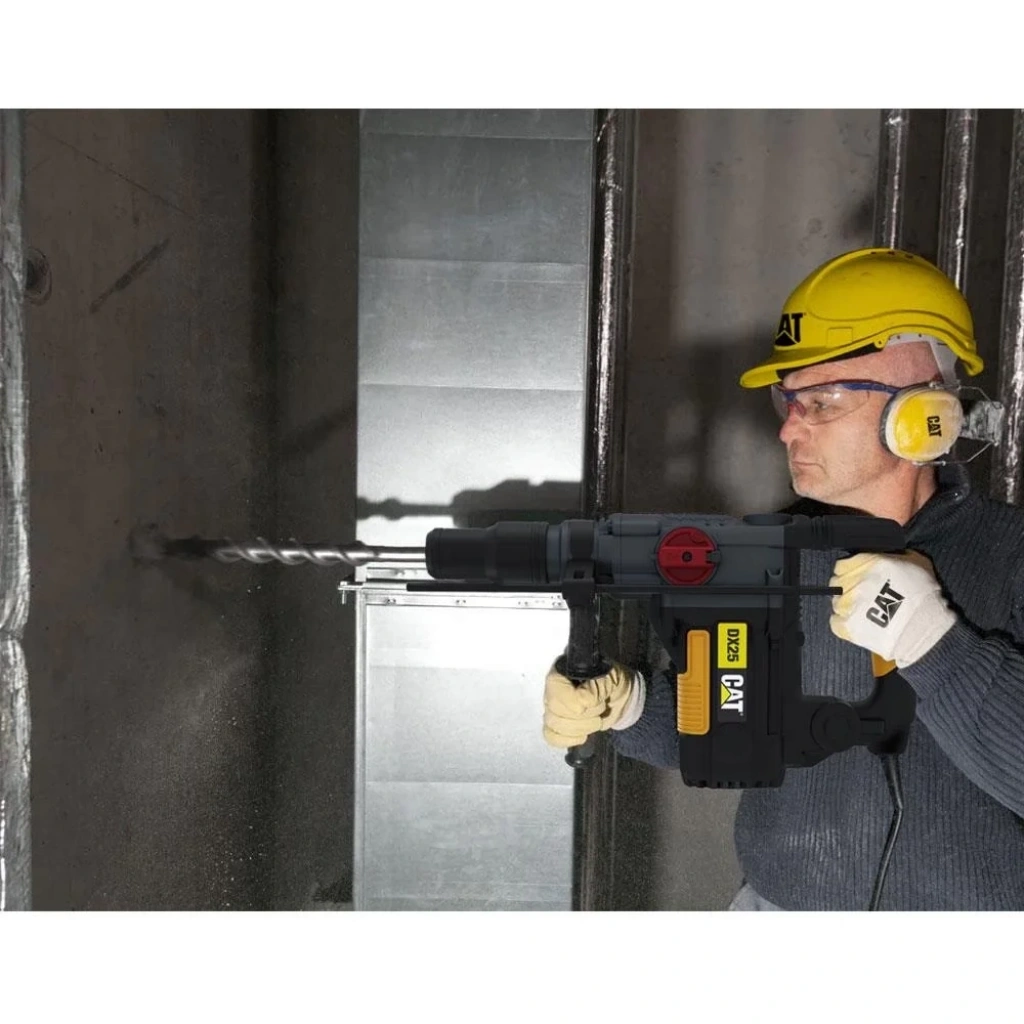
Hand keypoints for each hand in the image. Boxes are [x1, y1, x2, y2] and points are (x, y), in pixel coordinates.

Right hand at [542, 659, 645, 748]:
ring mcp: (552, 708)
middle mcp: (552, 689)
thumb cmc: (613, 683)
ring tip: (596, 720)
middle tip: (601, 709)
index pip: (554, 686)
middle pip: (555, 709)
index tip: (591, 703)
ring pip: (554, 724)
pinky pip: (551, 737)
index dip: (571, 699)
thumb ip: (598, 686)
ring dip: (582, 727)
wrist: (619, 698)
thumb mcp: (611, 678)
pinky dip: (568, 739)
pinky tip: (583, 735)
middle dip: (584, 715)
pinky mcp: (556, 726)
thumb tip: (583, 700)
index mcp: (563, 671)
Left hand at [829, 550, 956, 667]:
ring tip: (864, 611)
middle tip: (862, 595)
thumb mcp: (914, 561)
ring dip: (847, 606)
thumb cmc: (925, 591)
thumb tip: (886, 554)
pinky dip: (843, 622)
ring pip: (836, 602)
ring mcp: (848, 604)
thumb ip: (893, 555)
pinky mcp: (847, 625)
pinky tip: (858, 622)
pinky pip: (835, 621)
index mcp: (868, 563)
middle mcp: (853, 581)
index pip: (841, 565)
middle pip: (837, 583)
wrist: (926, 626)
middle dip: (848, 588)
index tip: (857, 578)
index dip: (849, 572)